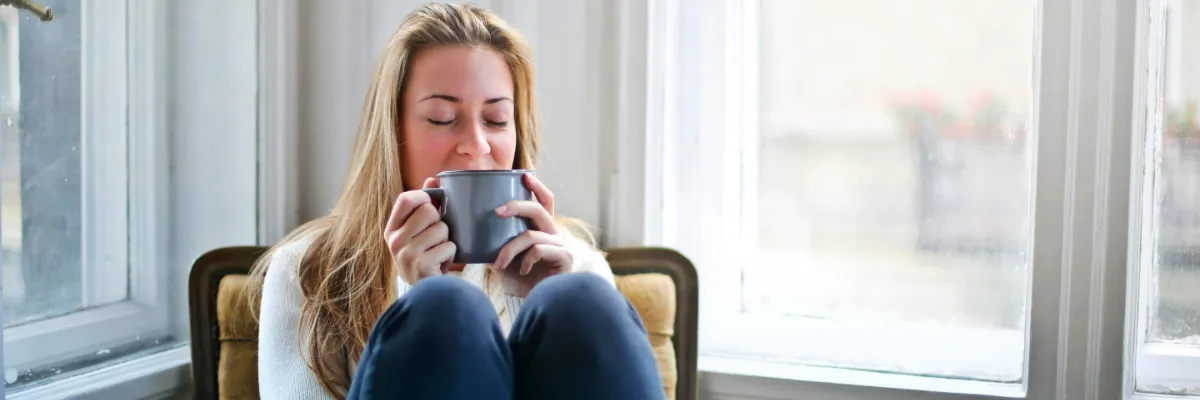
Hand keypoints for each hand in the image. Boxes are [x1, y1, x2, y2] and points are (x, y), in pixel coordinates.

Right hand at [384, 177, 455, 285]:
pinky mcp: (421, 265)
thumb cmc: (424, 256)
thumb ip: (424, 205)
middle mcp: (394, 241)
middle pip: (428, 211)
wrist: (425, 292)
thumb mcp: (418, 232)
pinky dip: (451, 254)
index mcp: (391, 229)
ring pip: (442, 228)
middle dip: (440, 222)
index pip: (406, 199)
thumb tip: (432, 179)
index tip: (432, 204)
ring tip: (439, 251)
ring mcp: (406, 254)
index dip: (423, 197)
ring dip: (447, 240)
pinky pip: (449, 246)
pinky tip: (441, 263)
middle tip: (436, 237)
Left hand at [492, 174, 572, 296]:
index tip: (524, 176)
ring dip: (510, 249)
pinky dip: (525, 259)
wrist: (533, 304)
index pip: (545, 202)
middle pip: (538, 209)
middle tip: (496, 212)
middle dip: (516, 206)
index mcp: (542, 229)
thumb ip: (491, 242)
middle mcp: (554, 234)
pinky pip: (539, 249)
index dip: (537, 187)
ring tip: (498, 263)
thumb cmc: (518, 280)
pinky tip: (521, 270)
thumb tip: (464, 228)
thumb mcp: (501, 257)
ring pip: (531, 235)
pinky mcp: (565, 258)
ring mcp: (561, 245)